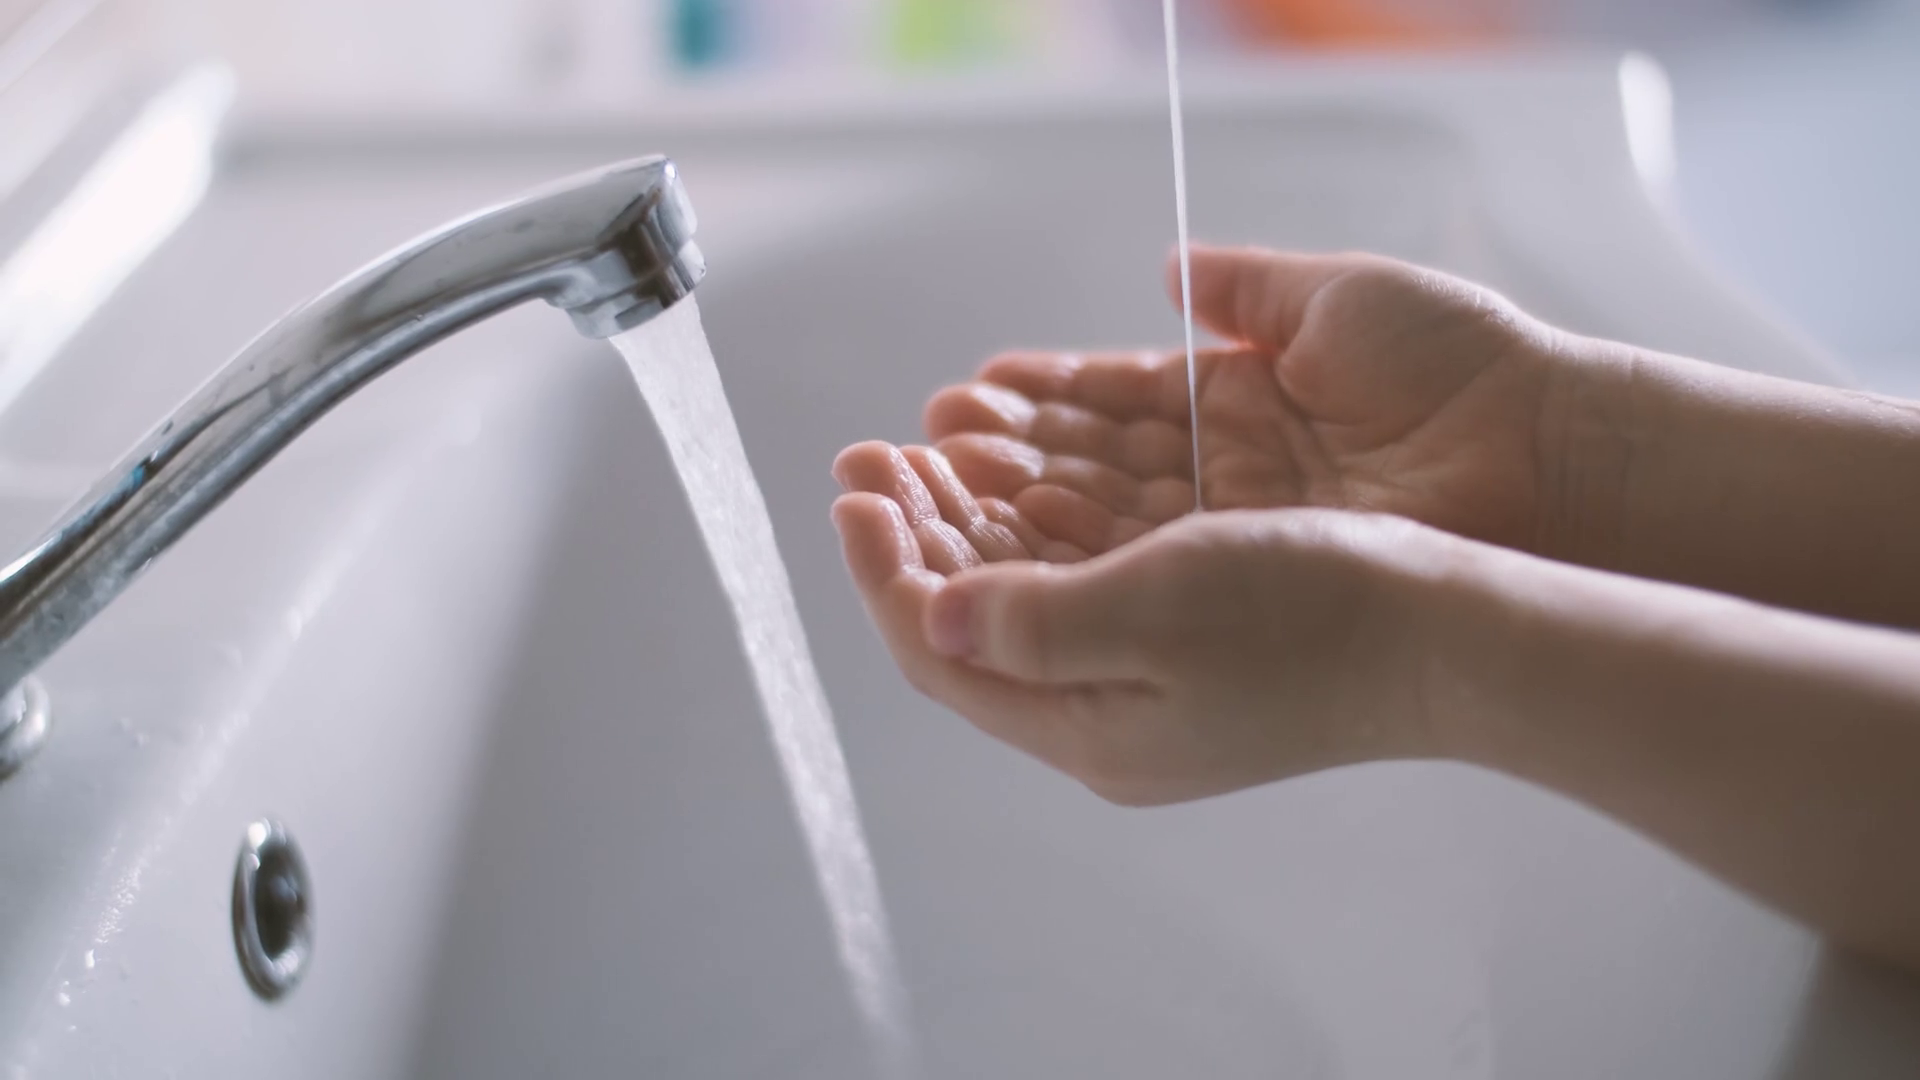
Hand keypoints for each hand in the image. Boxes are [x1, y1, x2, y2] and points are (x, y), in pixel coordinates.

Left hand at [831, 440, 1444, 805]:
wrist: (1450, 633)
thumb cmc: (1315, 616)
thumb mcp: (1156, 609)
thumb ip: (1030, 620)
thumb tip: (930, 617)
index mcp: (1086, 727)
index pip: (942, 650)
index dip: (885, 568)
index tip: (856, 486)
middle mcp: (1105, 716)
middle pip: (972, 624)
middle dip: (915, 535)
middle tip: (872, 454)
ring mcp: (1148, 683)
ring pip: (1023, 598)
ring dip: (970, 523)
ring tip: (929, 449)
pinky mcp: (1189, 644)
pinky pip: (1081, 583)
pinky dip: (1039, 527)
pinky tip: (1027, 476)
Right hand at [921, 244, 1567, 558]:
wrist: (1545, 457)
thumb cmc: (1460, 370)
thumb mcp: (1338, 301)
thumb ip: (1245, 289)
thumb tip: (1173, 268)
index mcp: (1248, 406)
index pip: (1119, 406)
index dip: (1040, 402)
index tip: (964, 395)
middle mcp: (1231, 482)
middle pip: (1087, 476)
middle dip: (994, 465)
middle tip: (908, 452)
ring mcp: (1235, 541)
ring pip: (1091, 529)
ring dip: (1001, 510)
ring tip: (920, 486)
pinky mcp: (1244, 586)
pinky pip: (1128, 570)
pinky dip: (1053, 552)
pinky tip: (985, 531)